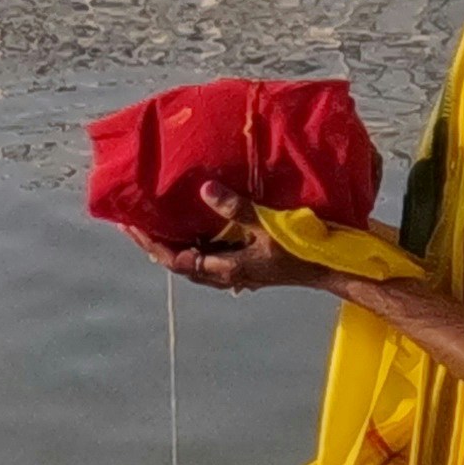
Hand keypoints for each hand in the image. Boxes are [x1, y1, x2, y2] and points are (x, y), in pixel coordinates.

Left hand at [144, 202, 335, 294]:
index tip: (132, 225)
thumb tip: (204, 189)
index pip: (176, 259)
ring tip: (158, 223)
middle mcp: (226, 275)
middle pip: (180, 263)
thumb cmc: (301, 248)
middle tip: (136, 222)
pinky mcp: (246, 266)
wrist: (331, 268)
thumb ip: (236, 208)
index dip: (152, 243)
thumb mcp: (269, 225)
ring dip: (175, 244)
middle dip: (156, 243)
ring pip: (195, 261)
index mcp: (226, 269)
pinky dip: (195, 244)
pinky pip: (210, 257)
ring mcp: (236, 273)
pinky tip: (194, 229)